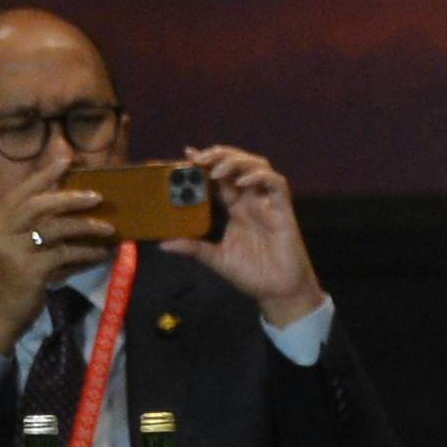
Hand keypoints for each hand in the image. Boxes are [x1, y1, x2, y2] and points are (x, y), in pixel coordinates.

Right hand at [0, 176, 114, 342]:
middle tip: (97, 195)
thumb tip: (75, 209)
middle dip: (68, 197)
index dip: (42, 174)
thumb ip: (38, 230)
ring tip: (109, 229)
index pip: (20, 193)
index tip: (65, 157)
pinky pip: (65, 255)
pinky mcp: (30, 270)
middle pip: (35, 205)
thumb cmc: (12, 281)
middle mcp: (1, 233)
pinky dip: (86, 253)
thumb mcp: (20, 250)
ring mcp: (13, 251)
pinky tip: (102, 254)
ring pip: (54, 229)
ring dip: (85, 227)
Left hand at [165, 145, 321, 326]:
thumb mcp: (215, 259)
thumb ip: (193, 248)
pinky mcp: (283, 211)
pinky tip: (241, 182)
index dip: (207, 163)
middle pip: (240, 164)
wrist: (278, 292)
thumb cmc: (252, 275)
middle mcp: (252, 201)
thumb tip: (162, 244)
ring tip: (217, 167)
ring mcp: (268, 204)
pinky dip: (259, 177)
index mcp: (237, 209)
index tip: (187, 154)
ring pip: (259, 167)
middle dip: (221, 155)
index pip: (221, 178)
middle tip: (199, 157)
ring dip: (237, 161)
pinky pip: (276, 185)